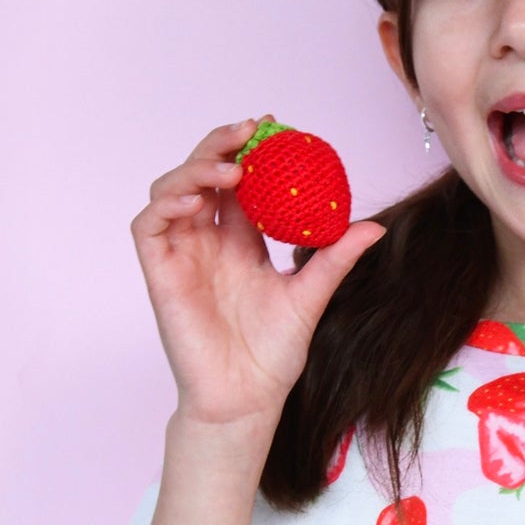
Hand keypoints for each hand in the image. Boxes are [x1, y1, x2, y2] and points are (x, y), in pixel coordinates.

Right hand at [130, 118, 386, 425]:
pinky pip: (149, 226)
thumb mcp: (312, 296)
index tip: (274, 126)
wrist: (247, 397)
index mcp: (242, 243)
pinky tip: (198, 198)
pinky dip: (167, 203)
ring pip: (172, 191)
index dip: (249, 151)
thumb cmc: (274, 353)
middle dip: (221, 146)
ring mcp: (182, 255)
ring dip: (195, 168)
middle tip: (250, 129)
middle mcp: (208, 243)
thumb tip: (375, 226)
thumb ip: (336, 259)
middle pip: (203, 176)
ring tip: (231, 167)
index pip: (240, 184)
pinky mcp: (160, 274)